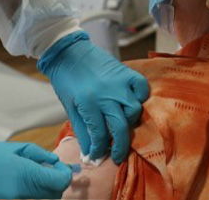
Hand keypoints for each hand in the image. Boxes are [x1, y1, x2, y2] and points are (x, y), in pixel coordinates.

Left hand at [38, 33, 149, 163]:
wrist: (68, 51)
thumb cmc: (66, 80)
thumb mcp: (70, 107)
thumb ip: (82, 130)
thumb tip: (90, 153)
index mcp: (88, 103)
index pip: (99, 135)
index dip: (99, 150)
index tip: (98, 156)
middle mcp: (106, 94)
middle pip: (120, 127)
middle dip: (119, 146)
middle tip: (117, 155)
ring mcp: (119, 83)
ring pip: (134, 109)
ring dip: (129, 122)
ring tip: (121, 125)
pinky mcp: (126, 72)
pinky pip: (141, 88)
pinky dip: (140, 97)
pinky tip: (132, 103)